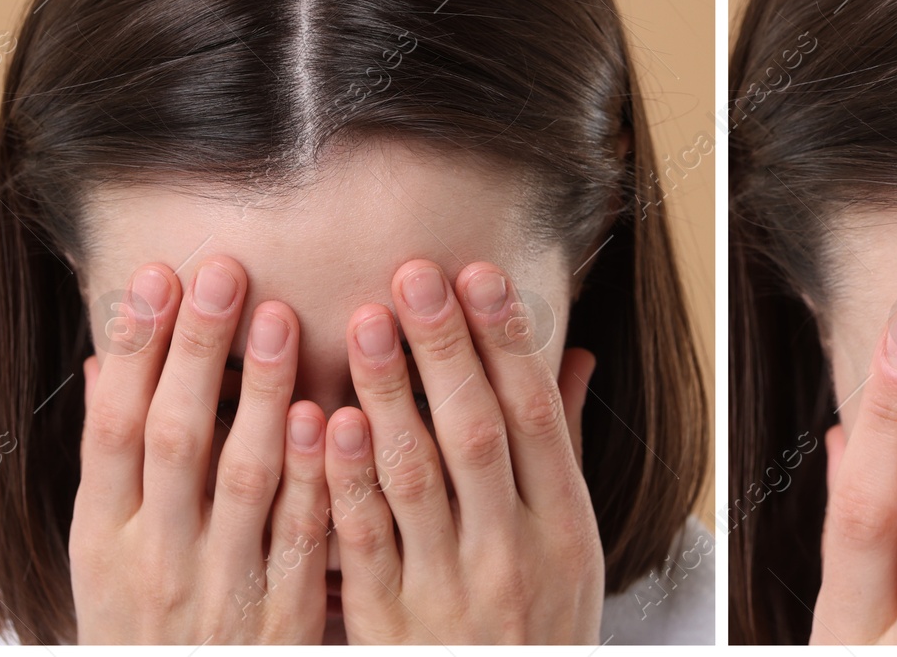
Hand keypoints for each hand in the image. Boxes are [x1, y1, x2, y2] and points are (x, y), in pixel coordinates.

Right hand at [71, 257, 327, 642]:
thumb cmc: (144, 618)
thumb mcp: (103, 551)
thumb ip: (113, 462)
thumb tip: (103, 363)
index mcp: (102, 538)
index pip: (112, 428)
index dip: (137, 350)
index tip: (161, 275)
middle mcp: (154, 558)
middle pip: (176, 439)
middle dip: (199, 352)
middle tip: (226, 273)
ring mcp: (221, 587)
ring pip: (245, 479)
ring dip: (265, 395)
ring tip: (282, 318)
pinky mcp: (284, 614)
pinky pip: (303, 534)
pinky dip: (316, 474)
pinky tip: (333, 413)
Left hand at [325, 259, 603, 642]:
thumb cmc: (539, 627)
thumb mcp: (572, 547)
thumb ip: (561, 452)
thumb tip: (572, 358)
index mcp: (563, 526)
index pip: (536, 416)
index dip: (507, 342)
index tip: (479, 275)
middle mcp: (510, 551)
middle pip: (476, 432)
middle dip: (444, 349)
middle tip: (412, 276)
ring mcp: (447, 588)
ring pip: (415, 479)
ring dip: (388, 395)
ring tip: (361, 324)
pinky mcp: (388, 623)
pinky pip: (362, 541)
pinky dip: (345, 478)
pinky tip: (324, 420)